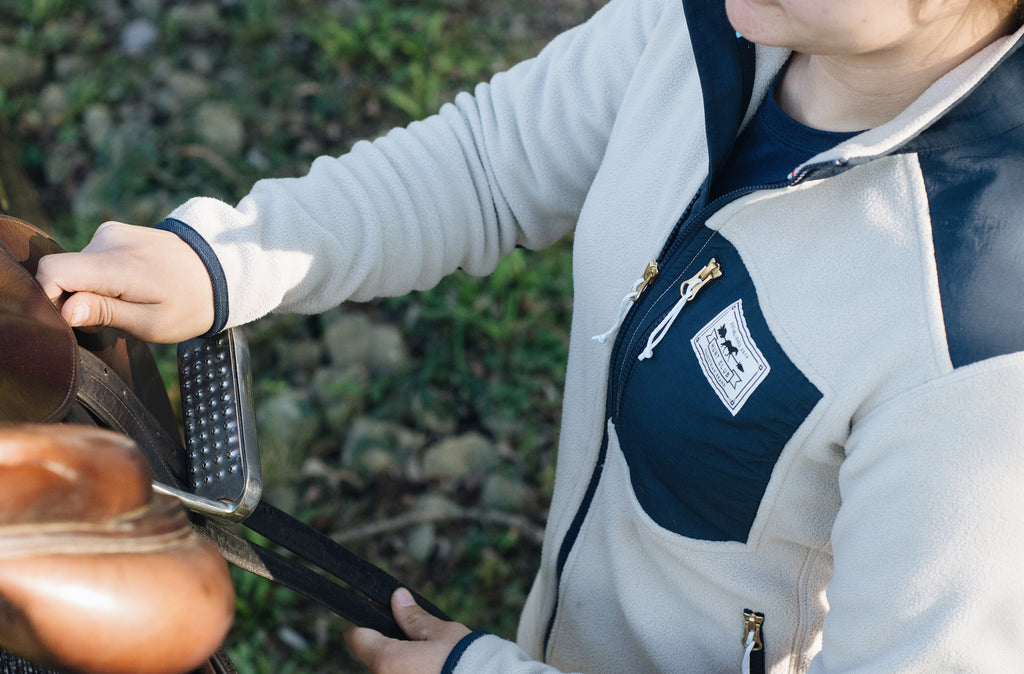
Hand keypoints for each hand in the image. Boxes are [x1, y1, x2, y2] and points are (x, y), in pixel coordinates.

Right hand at [35, 221, 214, 342]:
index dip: (49, 299)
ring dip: (91, 289)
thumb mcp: (152, 323)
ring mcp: (112, 232)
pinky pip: (91, 259)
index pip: (53, 271)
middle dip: (76, 299)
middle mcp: (108, 239)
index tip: (72, 321)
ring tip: (130, 302)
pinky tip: (131, 287)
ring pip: (77, 267)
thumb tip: (65, 309)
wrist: (221, 270)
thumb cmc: (191, 305)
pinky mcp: (115, 232)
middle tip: (114, 318)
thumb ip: (105, 313)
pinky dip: (102, 277)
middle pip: (64, 272)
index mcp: (117, 263)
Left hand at [345, 588, 471, 673]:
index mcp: (387, 660)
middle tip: (414, 634)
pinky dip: (411, 671)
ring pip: (389, 669)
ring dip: (401, 660)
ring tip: (429, 655)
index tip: (377, 612)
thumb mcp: (439, 632)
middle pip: (374, 655)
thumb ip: (413, 617)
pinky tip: (431, 668)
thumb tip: (397, 598)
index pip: (355, 637)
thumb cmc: (464, 660)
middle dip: (389, 642)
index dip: (363, 621)